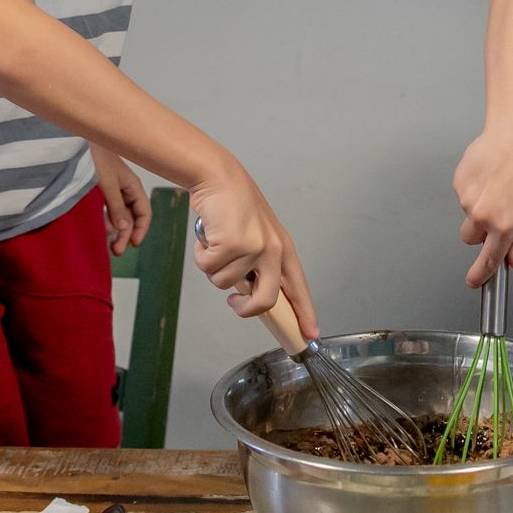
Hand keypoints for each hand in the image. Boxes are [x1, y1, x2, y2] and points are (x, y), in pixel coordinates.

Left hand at [93, 146, 150, 256]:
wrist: (76, 144)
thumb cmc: (95, 158)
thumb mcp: (107, 184)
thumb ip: (116, 206)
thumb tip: (124, 228)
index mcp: (132, 186)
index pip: (144, 212)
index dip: (141, 229)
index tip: (133, 244)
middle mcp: (125, 190)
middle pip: (131, 217)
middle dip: (126, 234)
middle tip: (116, 251)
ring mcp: (112, 191)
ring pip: (118, 216)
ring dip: (116, 230)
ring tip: (109, 245)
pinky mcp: (99, 192)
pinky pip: (106, 211)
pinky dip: (105, 221)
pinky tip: (102, 230)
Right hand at [190, 164, 318, 337]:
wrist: (219, 178)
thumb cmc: (234, 207)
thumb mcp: (257, 236)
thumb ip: (258, 264)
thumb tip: (249, 294)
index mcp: (284, 249)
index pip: (298, 288)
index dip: (305, 313)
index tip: (311, 335)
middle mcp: (274, 250)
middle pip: (265, 301)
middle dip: (245, 309)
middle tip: (235, 303)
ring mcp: (254, 247)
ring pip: (225, 284)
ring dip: (214, 266)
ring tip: (217, 242)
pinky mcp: (232, 244)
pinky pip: (209, 268)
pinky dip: (201, 255)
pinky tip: (208, 236)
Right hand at [452, 112, 512, 286]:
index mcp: (505, 224)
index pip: (488, 259)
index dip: (480, 275)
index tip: (474, 282)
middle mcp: (482, 214)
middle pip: (470, 239)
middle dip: (480, 232)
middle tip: (498, 212)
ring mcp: (466, 198)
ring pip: (467, 214)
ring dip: (478, 207)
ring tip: (497, 184)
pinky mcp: (458, 181)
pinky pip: (463, 194)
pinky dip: (473, 189)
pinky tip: (488, 174)